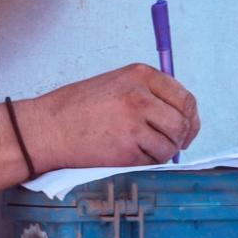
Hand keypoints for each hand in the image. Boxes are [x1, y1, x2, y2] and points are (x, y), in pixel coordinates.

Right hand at [20, 64, 199, 171]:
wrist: (47, 128)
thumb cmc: (76, 108)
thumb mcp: (115, 84)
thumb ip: (147, 93)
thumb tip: (178, 115)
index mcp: (140, 75)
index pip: (184, 98)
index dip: (190, 118)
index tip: (186, 128)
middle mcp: (141, 96)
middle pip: (182, 123)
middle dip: (180, 138)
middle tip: (172, 146)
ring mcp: (135, 123)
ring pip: (170, 145)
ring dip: (162, 152)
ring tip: (142, 149)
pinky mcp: (128, 149)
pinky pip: (152, 160)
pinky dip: (146, 162)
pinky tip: (127, 154)